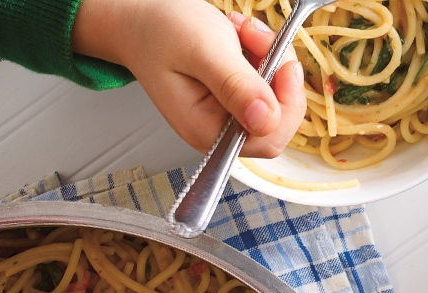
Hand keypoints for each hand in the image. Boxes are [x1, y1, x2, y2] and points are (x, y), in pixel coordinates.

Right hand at [71, 0, 305, 157]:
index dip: (286, 103)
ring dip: (270, 56)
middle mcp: (219, 129)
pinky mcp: (235, 97)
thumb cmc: (159, 32)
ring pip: (278, 95)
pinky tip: (241, 36)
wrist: (141, 19)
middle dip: (278, 73)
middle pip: (279, 117)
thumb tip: (265, 120)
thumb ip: (235, 87)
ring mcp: (228, 114)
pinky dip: (264, 53)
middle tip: (257, 37)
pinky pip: (269, 82)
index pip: (269, 138)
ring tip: (242, 31)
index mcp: (206, 130)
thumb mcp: (202, 52)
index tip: (284, 64)